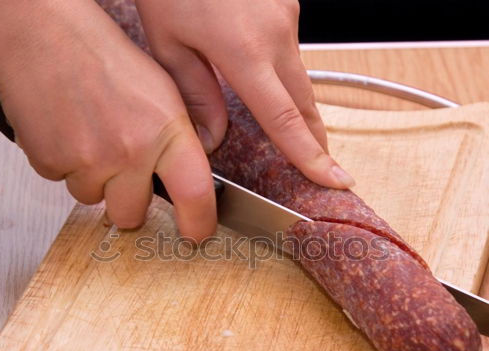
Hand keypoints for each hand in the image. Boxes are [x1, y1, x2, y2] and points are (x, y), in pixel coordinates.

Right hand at [0, 0, 215, 239]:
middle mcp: (129, 152)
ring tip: (92, 138)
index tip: (196, 234)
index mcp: (165, 132)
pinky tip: (70, 133)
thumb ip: (183, 136)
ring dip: (95, 180)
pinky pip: (64, 183)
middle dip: (128, 201)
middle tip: (123, 170)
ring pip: (94, 200)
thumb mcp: (164, 92)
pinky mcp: (50, 162)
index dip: (198, 223)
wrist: (46, 35)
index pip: (194, 194)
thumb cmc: (105, 58)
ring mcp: (88, 161)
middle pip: (132, 215)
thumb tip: (196, 169)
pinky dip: (68, 166)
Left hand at [135, 0, 354, 188]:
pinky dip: (283, 77)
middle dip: (315, 140)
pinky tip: (270, 85)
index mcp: (247, 52)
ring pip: (299, 79)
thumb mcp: (169, 40)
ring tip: (298, 138)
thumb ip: (195, 94)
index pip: (286, 120)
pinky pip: (289, 52)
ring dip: (299, 110)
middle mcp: (277, 35)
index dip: (311, 156)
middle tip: (323, 169)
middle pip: (305, 104)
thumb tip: (213, 137)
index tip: (335, 180)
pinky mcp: (285, 5)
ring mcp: (287, 16)